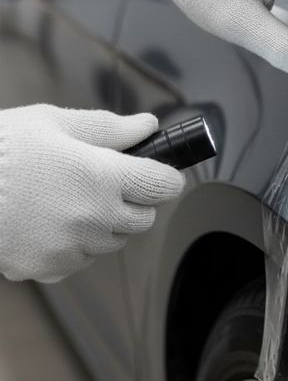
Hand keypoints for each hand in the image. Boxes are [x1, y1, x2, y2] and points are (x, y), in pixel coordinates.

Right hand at [0, 105, 183, 282]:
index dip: (166, 176)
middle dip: (136, 200)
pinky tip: (52, 220)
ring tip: (73, 197)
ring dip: (108, 222)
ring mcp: (72, 248)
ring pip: (115, 240)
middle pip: (144, 218)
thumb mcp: (56, 123)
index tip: (161, 171)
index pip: (163, 185)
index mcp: (103, 177)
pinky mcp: (48, 268)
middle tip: (110, 180)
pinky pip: (83, 258)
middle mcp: (94, 218)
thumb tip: (147, 126)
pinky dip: (79, 243)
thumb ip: (111, 128)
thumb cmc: (2, 148)